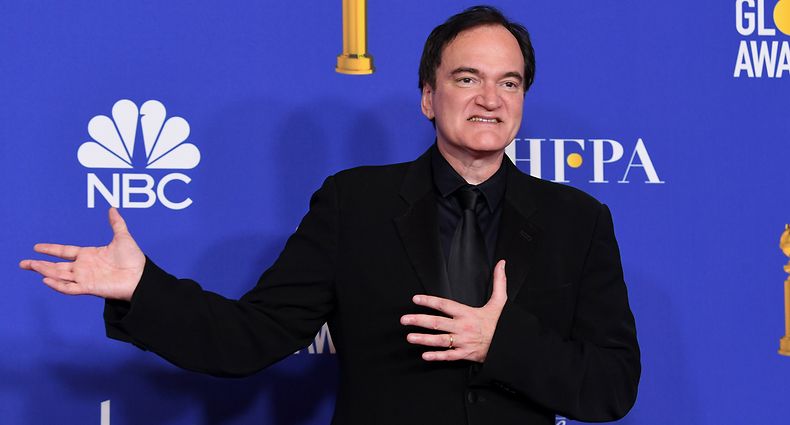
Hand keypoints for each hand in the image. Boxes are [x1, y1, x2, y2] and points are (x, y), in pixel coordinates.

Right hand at [19, 208, 144, 300]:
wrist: (141, 276)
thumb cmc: (134, 259)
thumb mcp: (123, 237)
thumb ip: (116, 223)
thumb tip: (112, 208)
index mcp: (88, 255)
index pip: (64, 252)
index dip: (50, 249)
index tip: (36, 247)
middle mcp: (84, 267)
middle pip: (57, 266)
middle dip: (39, 264)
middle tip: (23, 263)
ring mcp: (85, 278)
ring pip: (59, 275)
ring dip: (45, 271)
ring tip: (30, 266)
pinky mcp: (89, 288)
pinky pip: (69, 288)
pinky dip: (58, 285)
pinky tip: (46, 279)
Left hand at [400, 260, 506, 362]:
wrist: (510, 344)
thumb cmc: (502, 323)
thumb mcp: (501, 302)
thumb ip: (499, 282)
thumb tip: (502, 263)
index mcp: (468, 313)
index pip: (445, 305)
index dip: (429, 301)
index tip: (416, 299)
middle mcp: (463, 327)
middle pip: (437, 322)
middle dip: (419, 320)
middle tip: (404, 319)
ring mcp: (463, 342)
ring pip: (440, 340)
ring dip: (423, 339)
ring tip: (409, 336)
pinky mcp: (466, 354)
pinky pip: (449, 356)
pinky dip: (437, 356)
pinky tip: (425, 355)